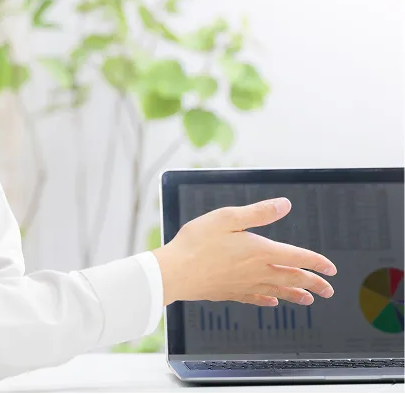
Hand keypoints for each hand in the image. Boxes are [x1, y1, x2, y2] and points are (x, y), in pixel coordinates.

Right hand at [154, 198, 336, 306]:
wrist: (175, 272)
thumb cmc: (197, 242)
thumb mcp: (227, 218)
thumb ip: (258, 213)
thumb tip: (284, 205)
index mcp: (260, 250)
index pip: (297, 257)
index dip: (317, 262)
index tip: (331, 268)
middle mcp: (257, 271)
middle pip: (292, 278)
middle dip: (314, 284)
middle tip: (329, 290)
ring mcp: (244, 284)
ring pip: (278, 291)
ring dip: (296, 295)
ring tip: (309, 300)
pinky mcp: (230, 293)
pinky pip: (256, 299)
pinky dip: (268, 300)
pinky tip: (272, 303)